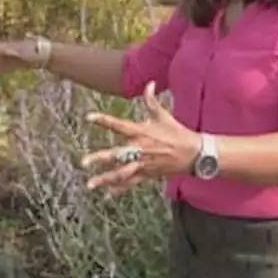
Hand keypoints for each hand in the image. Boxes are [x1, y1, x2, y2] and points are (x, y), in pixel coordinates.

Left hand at [81, 81, 199, 196]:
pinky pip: (131, 183)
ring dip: (105, 179)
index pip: (118, 125)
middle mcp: (140, 149)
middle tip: (84, 162)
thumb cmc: (177, 133)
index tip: (89, 117)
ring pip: (121, 173)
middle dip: (100, 159)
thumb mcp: (163, 115)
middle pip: (116, 154)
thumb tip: (150, 83)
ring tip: (90, 185)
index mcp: (141, 132)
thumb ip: (152, 100)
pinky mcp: (148, 174)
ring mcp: (143, 163)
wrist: (194, 153)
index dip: (104, 120)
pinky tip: (107, 194)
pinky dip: (119, 189)